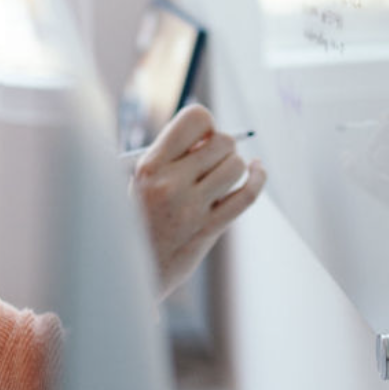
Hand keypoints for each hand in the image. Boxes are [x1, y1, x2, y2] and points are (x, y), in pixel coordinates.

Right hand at [133, 104, 264, 298]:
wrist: (130, 270)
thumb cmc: (140, 218)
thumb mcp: (143, 180)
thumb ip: (174, 155)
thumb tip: (216, 135)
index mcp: (151, 165)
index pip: (195, 118)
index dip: (206, 124)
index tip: (201, 140)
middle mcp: (170, 184)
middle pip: (222, 142)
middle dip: (223, 148)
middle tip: (211, 163)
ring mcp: (191, 208)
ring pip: (236, 166)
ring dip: (235, 167)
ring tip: (220, 178)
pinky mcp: (209, 229)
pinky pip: (247, 195)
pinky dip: (258, 177)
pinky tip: (257, 170)